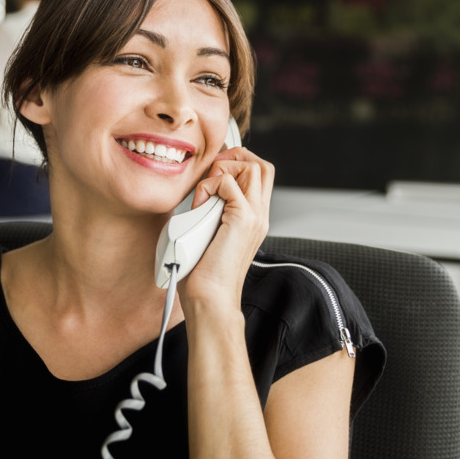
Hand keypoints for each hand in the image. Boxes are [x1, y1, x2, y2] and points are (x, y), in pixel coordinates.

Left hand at [179, 146, 274, 306]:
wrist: (210, 300)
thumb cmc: (203, 275)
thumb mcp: (210, 234)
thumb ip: (212, 212)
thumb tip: (197, 196)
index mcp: (254, 218)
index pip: (259, 175)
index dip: (237, 164)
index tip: (212, 174)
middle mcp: (259, 215)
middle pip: (262, 165)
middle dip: (234, 158)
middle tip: (212, 173)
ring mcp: (254, 217)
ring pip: (253, 167)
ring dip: (223, 170)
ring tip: (206, 192)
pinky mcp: (242, 219)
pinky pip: (229, 183)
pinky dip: (210, 185)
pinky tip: (199, 204)